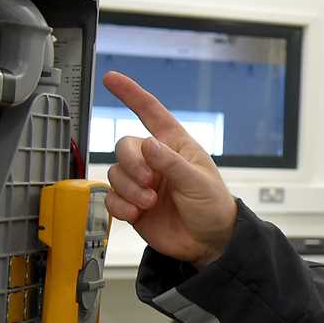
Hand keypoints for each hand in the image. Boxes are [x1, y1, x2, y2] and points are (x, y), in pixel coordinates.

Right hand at [102, 71, 237, 265]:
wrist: (208, 243)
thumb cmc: (213, 207)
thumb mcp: (197, 182)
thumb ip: (171, 163)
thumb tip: (147, 145)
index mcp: (174, 145)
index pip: (151, 112)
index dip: (131, 94)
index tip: (112, 79)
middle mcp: (155, 160)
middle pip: (124, 146)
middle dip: (132, 163)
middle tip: (148, 182)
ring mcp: (142, 182)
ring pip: (115, 173)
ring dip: (129, 189)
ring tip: (149, 203)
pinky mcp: (132, 204)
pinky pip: (111, 198)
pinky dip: (120, 206)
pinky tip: (136, 214)